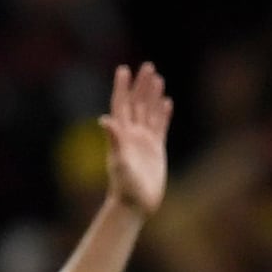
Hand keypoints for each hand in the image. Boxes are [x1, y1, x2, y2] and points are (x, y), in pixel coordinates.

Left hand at [100, 61, 171, 213]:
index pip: (121, 105)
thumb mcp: (119, 162)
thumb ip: (114, 141)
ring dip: (152, 95)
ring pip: (149, 112)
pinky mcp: (156, 150)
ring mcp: (144, 141)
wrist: (135, 205)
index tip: (123, 69)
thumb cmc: (124, 187)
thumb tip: (105, 120)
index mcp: (122, 135)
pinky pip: (161, 126)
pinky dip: (163, 113)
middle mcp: (132, 135)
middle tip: (147, 66)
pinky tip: (167, 102)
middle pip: (137, 104)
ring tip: (157, 78)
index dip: (122, 87)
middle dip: (141, 85)